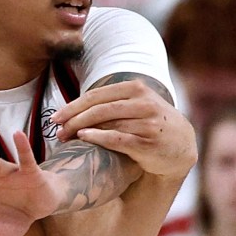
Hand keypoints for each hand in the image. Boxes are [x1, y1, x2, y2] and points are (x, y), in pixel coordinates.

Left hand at [50, 83, 195, 177]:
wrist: (180, 146)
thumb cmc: (150, 125)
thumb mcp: (137, 104)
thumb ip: (112, 102)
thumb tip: (73, 107)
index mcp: (137, 89)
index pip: (97, 95)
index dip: (73, 105)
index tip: (55, 117)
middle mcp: (143, 102)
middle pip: (99, 108)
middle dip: (73, 119)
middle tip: (57, 130)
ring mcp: (146, 122)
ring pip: (106, 122)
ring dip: (80, 130)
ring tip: (64, 138)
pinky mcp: (147, 142)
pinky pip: (117, 138)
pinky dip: (98, 137)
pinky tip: (83, 138)